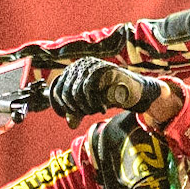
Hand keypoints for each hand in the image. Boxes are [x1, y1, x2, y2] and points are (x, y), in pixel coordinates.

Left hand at [47, 57, 163, 124]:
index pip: (56, 88)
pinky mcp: (101, 68)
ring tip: (94, 110)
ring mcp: (91, 65)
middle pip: (64, 91)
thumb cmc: (110, 96)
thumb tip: (70, 123)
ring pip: (75, 90)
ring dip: (84, 106)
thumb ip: (78, 112)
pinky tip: (101, 107)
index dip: (61, 105)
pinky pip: (87, 88)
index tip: (70, 115)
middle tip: (86, 113)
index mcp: (73, 71)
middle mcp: (80, 65)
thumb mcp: (89, 105)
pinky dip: (92, 102)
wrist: (132, 93)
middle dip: (74, 108)